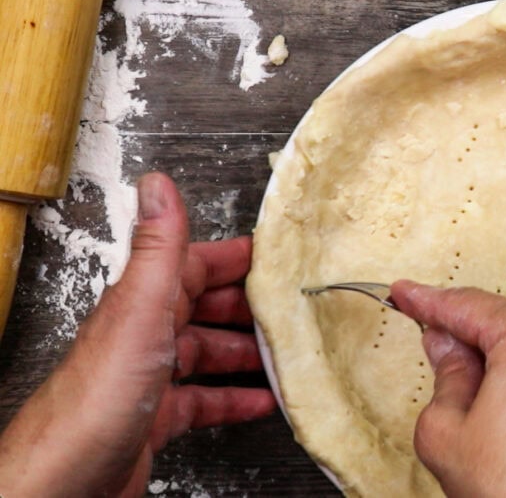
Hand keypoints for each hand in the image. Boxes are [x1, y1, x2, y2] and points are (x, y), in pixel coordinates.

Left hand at [0, 173, 274, 496]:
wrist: (68, 478)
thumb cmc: (98, 400)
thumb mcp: (141, 311)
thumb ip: (158, 249)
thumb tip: (159, 184)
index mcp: (144, 303)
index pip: (195, 265)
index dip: (235, 257)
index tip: (273, 254)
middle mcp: (145, 335)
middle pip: (204, 309)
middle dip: (248, 306)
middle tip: (288, 308)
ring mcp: (149, 377)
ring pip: (206, 353)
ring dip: (246, 352)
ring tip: (283, 353)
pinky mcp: (155, 417)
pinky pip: (203, 400)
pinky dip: (234, 398)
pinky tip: (258, 402)